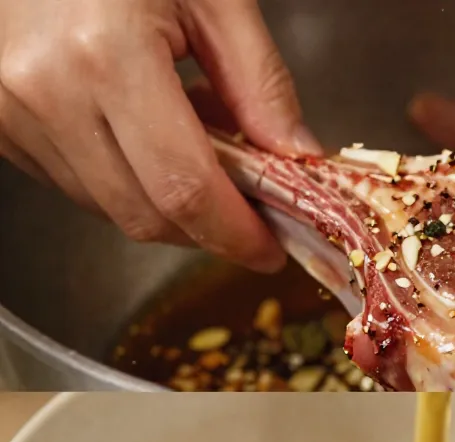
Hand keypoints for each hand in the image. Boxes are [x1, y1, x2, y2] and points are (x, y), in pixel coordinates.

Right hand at [0, 0, 319, 269]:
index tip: (268, 248)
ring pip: (110, 209)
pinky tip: (140, 132)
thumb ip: (260, 82)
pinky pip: (75, 185)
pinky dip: (122, 178)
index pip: (184, 189)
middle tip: (246, 206)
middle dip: (205, 227)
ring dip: (163, 200)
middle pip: (146, 215)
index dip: (234, 233)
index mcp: (106, 53)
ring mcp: (13, 112)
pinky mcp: (0, 125)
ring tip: (188, 139)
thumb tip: (297, 161)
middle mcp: (48, 91)